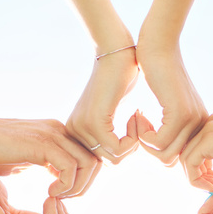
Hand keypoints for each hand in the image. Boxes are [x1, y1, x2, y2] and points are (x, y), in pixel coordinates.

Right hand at [0, 113, 100, 197]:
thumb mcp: (25, 160)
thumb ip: (44, 166)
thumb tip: (57, 184)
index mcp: (57, 135)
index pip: (90, 158)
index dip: (82, 182)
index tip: (62, 197)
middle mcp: (60, 131)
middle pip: (96, 161)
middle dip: (84, 187)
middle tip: (63, 201)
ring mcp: (53, 134)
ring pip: (89, 164)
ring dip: (76, 188)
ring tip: (55, 199)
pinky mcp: (42, 143)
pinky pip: (70, 167)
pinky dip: (64, 185)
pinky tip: (48, 193)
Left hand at [65, 49, 139, 163]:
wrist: (116, 51)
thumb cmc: (120, 78)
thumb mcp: (111, 113)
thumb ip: (109, 135)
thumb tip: (117, 157)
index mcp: (76, 132)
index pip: (104, 160)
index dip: (126, 149)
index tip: (135, 127)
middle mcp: (74, 132)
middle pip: (110, 162)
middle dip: (131, 149)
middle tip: (138, 124)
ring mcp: (82, 127)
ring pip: (115, 158)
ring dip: (134, 143)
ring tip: (137, 120)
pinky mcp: (95, 122)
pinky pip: (118, 149)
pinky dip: (133, 139)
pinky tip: (135, 116)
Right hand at [135, 45, 207, 165]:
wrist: (158, 45)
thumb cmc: (157, 71)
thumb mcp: (170, 104)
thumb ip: (172, 127)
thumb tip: (165, 153)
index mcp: (199, 124)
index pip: (179, 158)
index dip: (156, 151)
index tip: (143, 133)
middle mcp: (200, 124)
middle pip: (171, 160)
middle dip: (149, 150)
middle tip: (138, 129)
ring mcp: (192, 119)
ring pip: (165, 155)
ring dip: (144, 143)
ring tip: (138, 122)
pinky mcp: (180, 113)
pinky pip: (159, 142)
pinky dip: (143, 136)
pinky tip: (138, 116)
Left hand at [180, 113, 212, 190]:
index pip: (197, 147)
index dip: (204, 169)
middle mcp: (211, 122)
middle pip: (188, 152)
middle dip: (199, 175)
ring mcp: (208, 129)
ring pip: (186, 158)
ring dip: (198, 179)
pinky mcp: (209, 140)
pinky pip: (189, 163)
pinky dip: (197, 180)